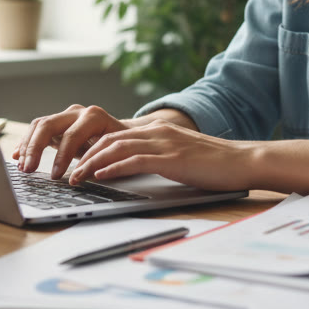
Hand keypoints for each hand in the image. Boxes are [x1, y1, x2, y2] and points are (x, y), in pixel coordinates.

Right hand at [11, 104, 129, 177]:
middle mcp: (78, 112)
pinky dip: (27, 142)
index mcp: (94, 117)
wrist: (123, 133)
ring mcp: (66, 115)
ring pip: (39, 125)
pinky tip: (18, 155)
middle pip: (48, 125)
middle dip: (35, 148)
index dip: (61, 156)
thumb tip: (81, 178)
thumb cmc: (120, 145)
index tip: (55, 176)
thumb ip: (99, 162)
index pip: (72, 135)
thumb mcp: (114, 153)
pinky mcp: (58, 123)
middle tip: (28, 169)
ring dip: (27, 146)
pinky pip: (37, 129)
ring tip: (22, 166)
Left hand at [69, 120, 258, 191]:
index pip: (113, 136)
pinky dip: (114, 168)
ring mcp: (164, 143)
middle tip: (66, 173)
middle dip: (82, 156)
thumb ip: (155, 157)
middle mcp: (157, 132)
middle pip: (108, 139)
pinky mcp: (172, 159)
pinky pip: (135, 160)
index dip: (89, 149)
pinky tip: (101, 176)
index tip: (73, 164)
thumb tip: (127, 170)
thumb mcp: (178, 156)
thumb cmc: (213, 164)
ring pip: (116, 148)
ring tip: (76, 178)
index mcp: (157, 130)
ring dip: (91, 164)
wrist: (242, 161)